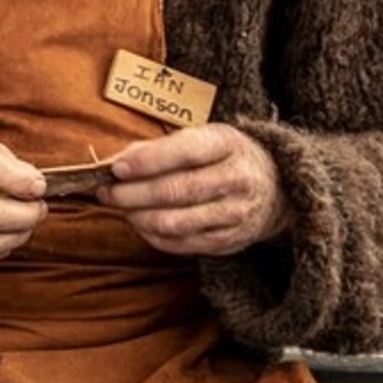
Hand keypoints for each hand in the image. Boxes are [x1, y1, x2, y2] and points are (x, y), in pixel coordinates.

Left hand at [102, 124, 292, 254]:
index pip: (185, 152)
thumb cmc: (224, 157)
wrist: (276, 188)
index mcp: (228, 144)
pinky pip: (180, 244)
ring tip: (121, 207)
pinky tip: (140, 223)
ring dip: (138, 217)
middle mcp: (236, 179)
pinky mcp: (228, 241)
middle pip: (175, 191)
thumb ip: (158, 148)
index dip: (147, 162)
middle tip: (106, 192)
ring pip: (174, 222)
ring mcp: (235, 214)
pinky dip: (151, 235)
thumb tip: (117, 163)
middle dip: (132, 194)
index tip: (117, 169)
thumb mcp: (202, 138)